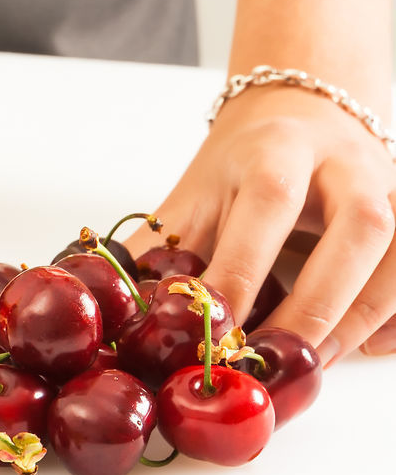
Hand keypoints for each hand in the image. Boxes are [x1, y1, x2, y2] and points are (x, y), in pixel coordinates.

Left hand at [125, 86, 395, 364]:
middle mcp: (344, 162)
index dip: (244, 271)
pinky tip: (366, 347)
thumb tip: (106, 308)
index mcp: (279, 147)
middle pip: (355, 226)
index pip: (267, 202)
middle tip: (273, 361)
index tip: (215, 333)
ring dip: (361, 316)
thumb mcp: (197, 191)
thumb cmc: (245, 162)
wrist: (303, 110)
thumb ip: (159, 250)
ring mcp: (388, 186)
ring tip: (313, 364)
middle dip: (318, 302)